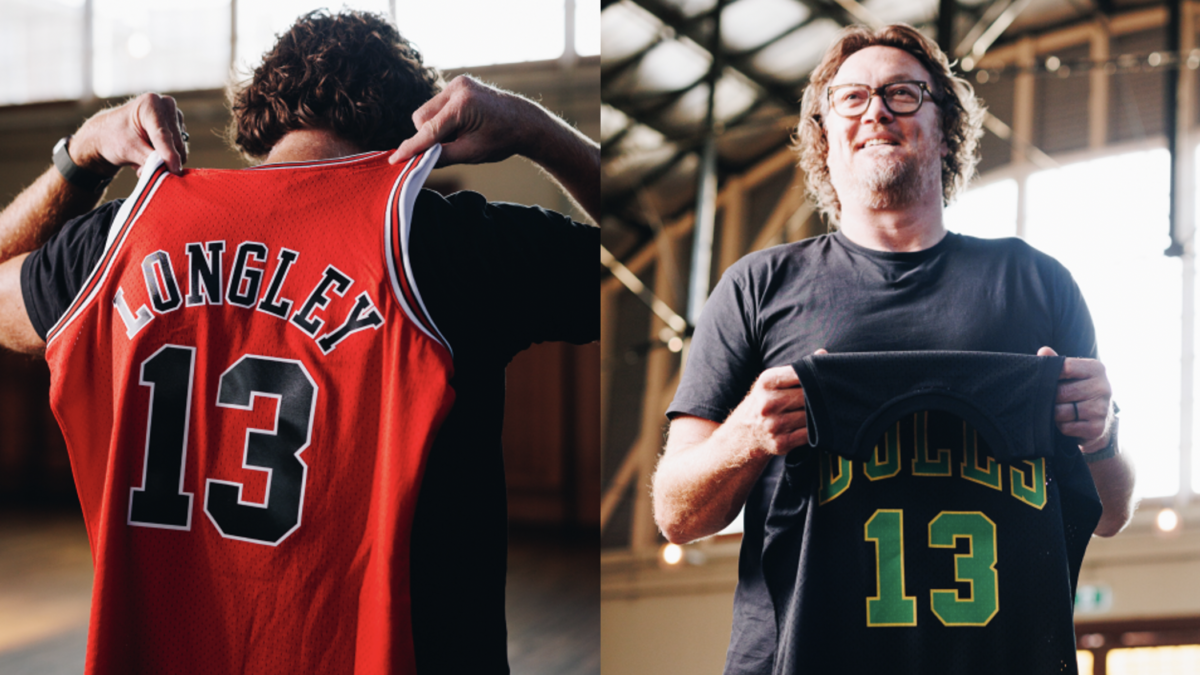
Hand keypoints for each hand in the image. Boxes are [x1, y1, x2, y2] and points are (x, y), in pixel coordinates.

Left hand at [70, 93, 187, 175]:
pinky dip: (166, 156)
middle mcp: (166, 105)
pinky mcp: (178, 126)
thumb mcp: (129, 149)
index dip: (170, 155)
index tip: (175, 171)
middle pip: (175, 142)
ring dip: (163, 159)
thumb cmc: (113, 138)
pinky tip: (150, 152)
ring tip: (142, 158)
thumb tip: (172, 170)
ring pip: (180, 147)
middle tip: (141, 168)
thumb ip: (152, 160)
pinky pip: (179, 149)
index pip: (163, 134)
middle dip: (163, 160)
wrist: (107, 135)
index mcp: (151, 103)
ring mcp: (174, 115)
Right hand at [389, 75, 541, 167]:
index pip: (428, 130)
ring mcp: (458, 83)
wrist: (523, 121)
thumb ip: (441, 157)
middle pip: (421, 118)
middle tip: (450, 147)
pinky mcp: (458, 83)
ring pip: (427, 111)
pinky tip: (461, 124)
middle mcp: (458, 88)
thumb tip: (415, 161)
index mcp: (463, 106)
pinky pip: (437, 105)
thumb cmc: (501, 139)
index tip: (394, 159)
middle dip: (428, 135)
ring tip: (459, 135)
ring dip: (435, 127)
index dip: (411, 147)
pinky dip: (442, 118)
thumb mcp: (471, 154)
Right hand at [724, 350, 827, 457]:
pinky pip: (809, 435)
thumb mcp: (773, 380)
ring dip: (821, 414)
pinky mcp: (780, 443)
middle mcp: (768, 403)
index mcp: (767, 382)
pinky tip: (817, 425)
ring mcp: (774, 425)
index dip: (816, 375)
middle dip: (822, 395)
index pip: (801, 373)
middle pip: (808, 396)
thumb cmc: (765, 401)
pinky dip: (817, 430)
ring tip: (827, 409)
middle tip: (833, 394)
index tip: (827, 377)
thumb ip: (798, 368)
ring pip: (810, 416)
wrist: (744, 433)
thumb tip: (823, 353)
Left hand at [1038, 346, 1112, 451]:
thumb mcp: (1071, 373)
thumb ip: (1057, 362)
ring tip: (1055, 410)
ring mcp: (1102, 409)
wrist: (1100, 418)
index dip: (1049, 373)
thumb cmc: (1079, 389)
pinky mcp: (1097, 428)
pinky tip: (1065, 421)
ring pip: (1061, 412)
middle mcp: (1103, 387)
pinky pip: (1066, 427)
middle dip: (1049, 397)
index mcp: (1096, 369)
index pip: (1066, 367)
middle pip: (1061, 392)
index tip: (1041, 378)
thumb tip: (1043, 350)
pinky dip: (1060, 426)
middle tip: (1045, 399)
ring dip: (1053, 413)